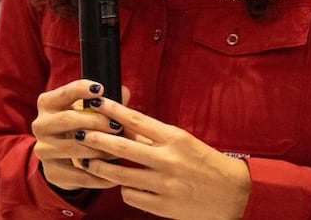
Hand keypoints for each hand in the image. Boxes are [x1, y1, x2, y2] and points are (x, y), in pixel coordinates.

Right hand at [31, 80, 127, 192]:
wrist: (63, 159)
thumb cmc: (81, 125)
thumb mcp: (88, 110)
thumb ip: (105, 102)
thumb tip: (125, 92)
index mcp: (47, 104)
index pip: (64, 93)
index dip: (81, 89)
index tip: (101, 89)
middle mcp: (40, 125)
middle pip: (68, 119)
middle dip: (95, 122)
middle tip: (117, 126)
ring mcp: (43, 150)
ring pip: (74, 149)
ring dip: (99, 150)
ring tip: (118, 150)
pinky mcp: (51, 172)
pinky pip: (78, 176)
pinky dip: (98, 176)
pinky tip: (114, 175)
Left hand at [77, 98, 249, 219]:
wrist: (233, 194)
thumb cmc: (205, 163)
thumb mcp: (183, 141)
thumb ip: (154, 135)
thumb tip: (124, 124)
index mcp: (174, 138)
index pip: (136, 120)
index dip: (112, 111)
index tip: (95, 103)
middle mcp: (167, 160)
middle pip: (121, 147)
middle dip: (95, 139)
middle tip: (78, 133)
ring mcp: (163, 185)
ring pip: (120, 175)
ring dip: (100, 168)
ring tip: (87, 161)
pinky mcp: (162, 206)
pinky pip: (131, 195)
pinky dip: (124, 189)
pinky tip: (123, 185)